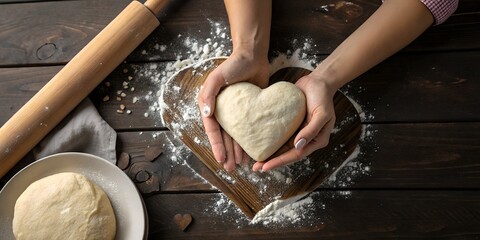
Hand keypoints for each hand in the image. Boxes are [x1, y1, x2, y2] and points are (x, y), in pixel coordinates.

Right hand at [198, 51, 268, 170]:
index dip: (216, 145)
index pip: (212, 129)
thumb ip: (209, 93)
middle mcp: (222, 111)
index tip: (221, 159)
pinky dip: (250, 140)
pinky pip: (249, 129)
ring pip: (236, 136)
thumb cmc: (233, 64)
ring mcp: (236, 112)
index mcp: (210, 104)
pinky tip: (253, 151)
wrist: (253, 55)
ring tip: (242, 164)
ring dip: (238, 150)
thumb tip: (206, 113)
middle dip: (227, 153)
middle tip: (232, 168)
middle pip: (224, 136)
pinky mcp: (250, 111)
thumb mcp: (217, 76)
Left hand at [253, 74, 336, 170]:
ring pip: (282, 147)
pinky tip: (259, 142)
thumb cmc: (322, 96)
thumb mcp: (322, 113)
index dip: (280, 161)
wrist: (318, 81)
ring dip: (270, 153)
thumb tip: (298, 145)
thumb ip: (311, 130)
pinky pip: (279, 135)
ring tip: (254, 159)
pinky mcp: (290, 124)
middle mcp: (306, 139)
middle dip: (272, 161)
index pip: (296, 155)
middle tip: (256, 167)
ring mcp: (298, 132)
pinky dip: (270, 140)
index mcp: (316, 140)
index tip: (265, 166)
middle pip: (287, 154)